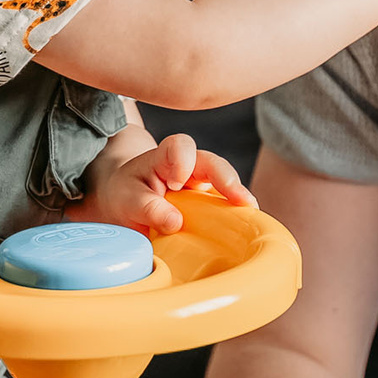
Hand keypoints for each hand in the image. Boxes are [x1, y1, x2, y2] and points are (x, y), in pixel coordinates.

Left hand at [71, 133, 253, 234]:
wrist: (127, 202)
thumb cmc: (127, 194)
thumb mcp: (127, 200)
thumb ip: (147, 208)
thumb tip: (175, 222)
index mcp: (166, 157)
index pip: (180, 146)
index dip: (183, 160)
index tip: (176, 183)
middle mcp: (191, 167)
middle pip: (214, 164)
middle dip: (228, 181)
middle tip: (241, 200)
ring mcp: (204, 187)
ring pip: (227, 187)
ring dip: (239, 201)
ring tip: (251, 217)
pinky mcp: (210, 207)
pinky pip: (227, 209)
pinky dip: (237, 219)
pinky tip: (245, 231)